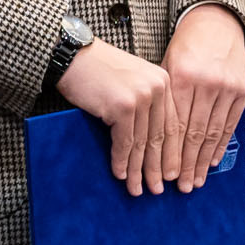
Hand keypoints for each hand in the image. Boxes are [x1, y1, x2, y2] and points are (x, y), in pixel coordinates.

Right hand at [57, 39, 169, 190]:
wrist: (73, 55)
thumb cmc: (98, 70)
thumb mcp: (131, 82)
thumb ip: (146, 104)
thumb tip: (151, 142)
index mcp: (163, 82)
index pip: (172, 125)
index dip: (171, 153)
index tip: (171, 174)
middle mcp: (157, 88)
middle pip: (159, 137)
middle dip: (158, 167)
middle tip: (158, 189)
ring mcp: (141, 97)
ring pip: (142, 143)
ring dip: (139, 170)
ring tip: (139, 189)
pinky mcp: (122, 106)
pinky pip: (124, 143)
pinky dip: (121, 162)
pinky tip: (120, 175)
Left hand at [156, 8, 244, 192]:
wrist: (216, 24)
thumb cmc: (186, 46)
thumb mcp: (167, 65)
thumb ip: (163, 97)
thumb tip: (150, 135)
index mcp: (183, 77)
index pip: (176, 124)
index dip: (170, 152)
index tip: (165, 172)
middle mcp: (207, 84)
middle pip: (194, 133)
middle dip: (186, 163)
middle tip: (180, 186)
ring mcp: (227, 88)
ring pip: (213, 133)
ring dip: (203, 161)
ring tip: (196, 181)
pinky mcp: (241, 91)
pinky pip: (229, 124)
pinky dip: (220, 145)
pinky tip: (212, 162)